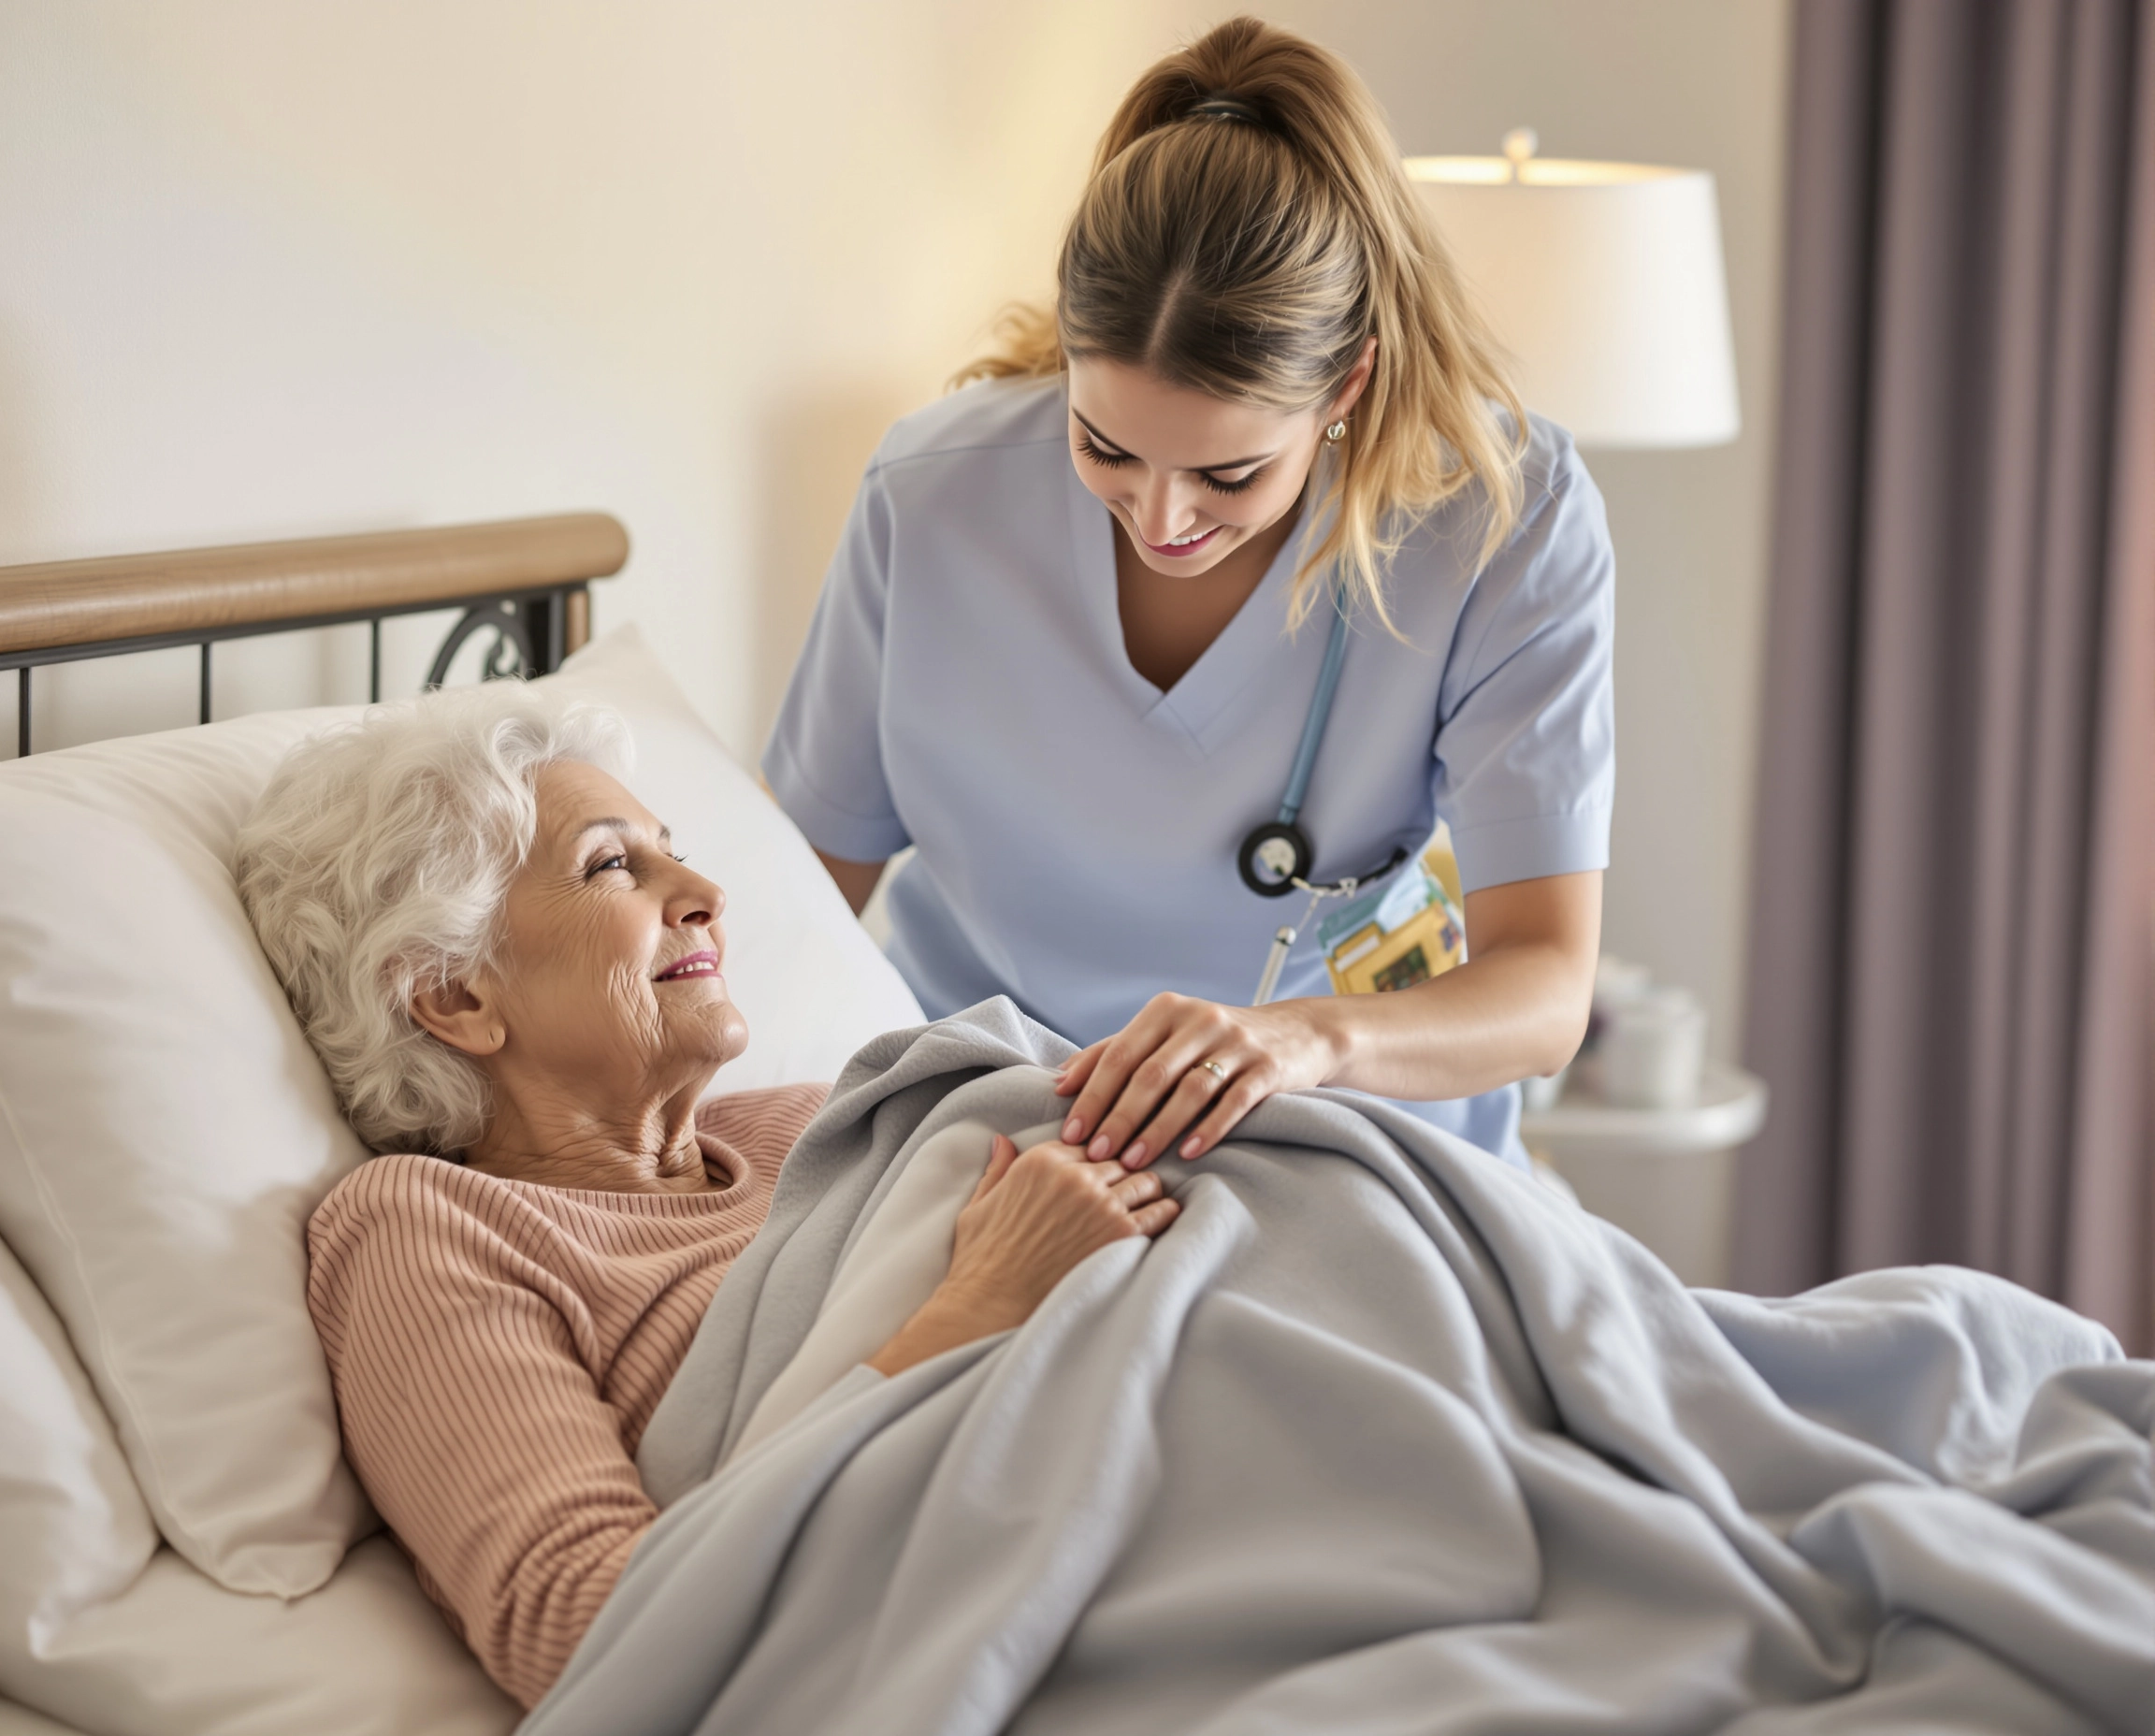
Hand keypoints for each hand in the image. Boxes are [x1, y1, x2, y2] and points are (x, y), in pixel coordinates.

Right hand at [943, 1133, 1178, 1323]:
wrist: (993, 1305)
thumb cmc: (982, 1261)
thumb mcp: (979, 1206)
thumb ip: (997, 1170)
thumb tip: (1001, 1141)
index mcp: (1041, 1161)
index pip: (1087, 1145)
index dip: (1093, 1163)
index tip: (1097, 1180)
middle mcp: (1075, 1176)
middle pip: (1119, 1161)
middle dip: (1121, 1177)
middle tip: (1123, 1197)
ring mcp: (1102, 1204)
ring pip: (1145, 1181)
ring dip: (1145, 1194)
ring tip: (1143, 1209)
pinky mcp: (1122, 1234)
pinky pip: (1160, 1213)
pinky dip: (1163, 1216)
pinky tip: (1159, 1223)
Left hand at [1054, 993, 1341, 1169]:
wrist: (1296, 1033)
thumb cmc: (1213, 1040)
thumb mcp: (1165, 1033)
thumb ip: (1115, 1052)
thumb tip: (1061, 1082)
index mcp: (1166, 1010)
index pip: (1120, 1055)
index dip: (1093, 1095)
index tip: (1072, 1132)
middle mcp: (1199, 1019)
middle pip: (1150, 1074)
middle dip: (1119, 1118)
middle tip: (1097, 1155)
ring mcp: (1236, 1043)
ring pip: (1189, 1090)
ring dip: (1158, 1130)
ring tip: (1135, 1162)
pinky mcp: (1267, 1068)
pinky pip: (1233, 1101)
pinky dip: (1209, 1129)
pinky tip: (1188, 1153)